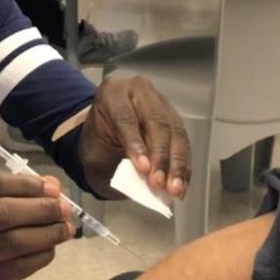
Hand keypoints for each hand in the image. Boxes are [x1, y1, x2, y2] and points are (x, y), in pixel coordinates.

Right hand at [0, 172, 72, 279]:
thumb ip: (3, 191)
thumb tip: (52, 184)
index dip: (24, 184)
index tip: (52, 187)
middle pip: (1, 213)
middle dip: (40, 208)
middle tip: (63, 208)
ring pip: (13, 242)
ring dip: (47, 233)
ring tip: (65, 228)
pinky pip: (17, 268)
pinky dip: (40, 256)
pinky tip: (50, 248)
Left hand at [80, 75, 190, 198]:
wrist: (104, 132)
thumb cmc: (97, 141)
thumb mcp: (95, 150)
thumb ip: (115, 160)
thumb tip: (143, 177)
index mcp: (113, 92)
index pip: (126, 118)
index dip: (136, 145)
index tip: (143, 169)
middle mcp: (139, 91)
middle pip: (156, 123)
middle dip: (160, 156)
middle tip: (159, 182)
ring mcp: (160, 102)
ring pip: (175, 132)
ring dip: (177, 164)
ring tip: (175, 188)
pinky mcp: (174, 117)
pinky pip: (183, 142)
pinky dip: (183, 165)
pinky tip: (182, 183)